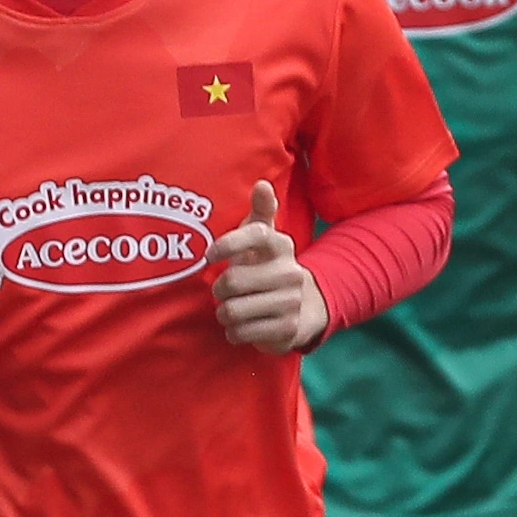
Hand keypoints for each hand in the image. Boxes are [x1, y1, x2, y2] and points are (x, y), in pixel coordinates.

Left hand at [210, 181, 322, 353]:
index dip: (228, 244)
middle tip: (224, 290)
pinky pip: (242, 332)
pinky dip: (235, 332)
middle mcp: (290, 272)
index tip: (209, 255)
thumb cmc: (269, 266)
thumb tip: (262, 184)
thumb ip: (262, 210)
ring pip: (233, 310)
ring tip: (234, 309)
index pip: (256, 234)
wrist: (306, 306)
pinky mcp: (287, 330)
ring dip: (225, 313)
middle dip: (219, 290)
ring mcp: (290, 302)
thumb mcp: (266, 238)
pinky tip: (244, 326)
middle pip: (232, 281)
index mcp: (280, 246)